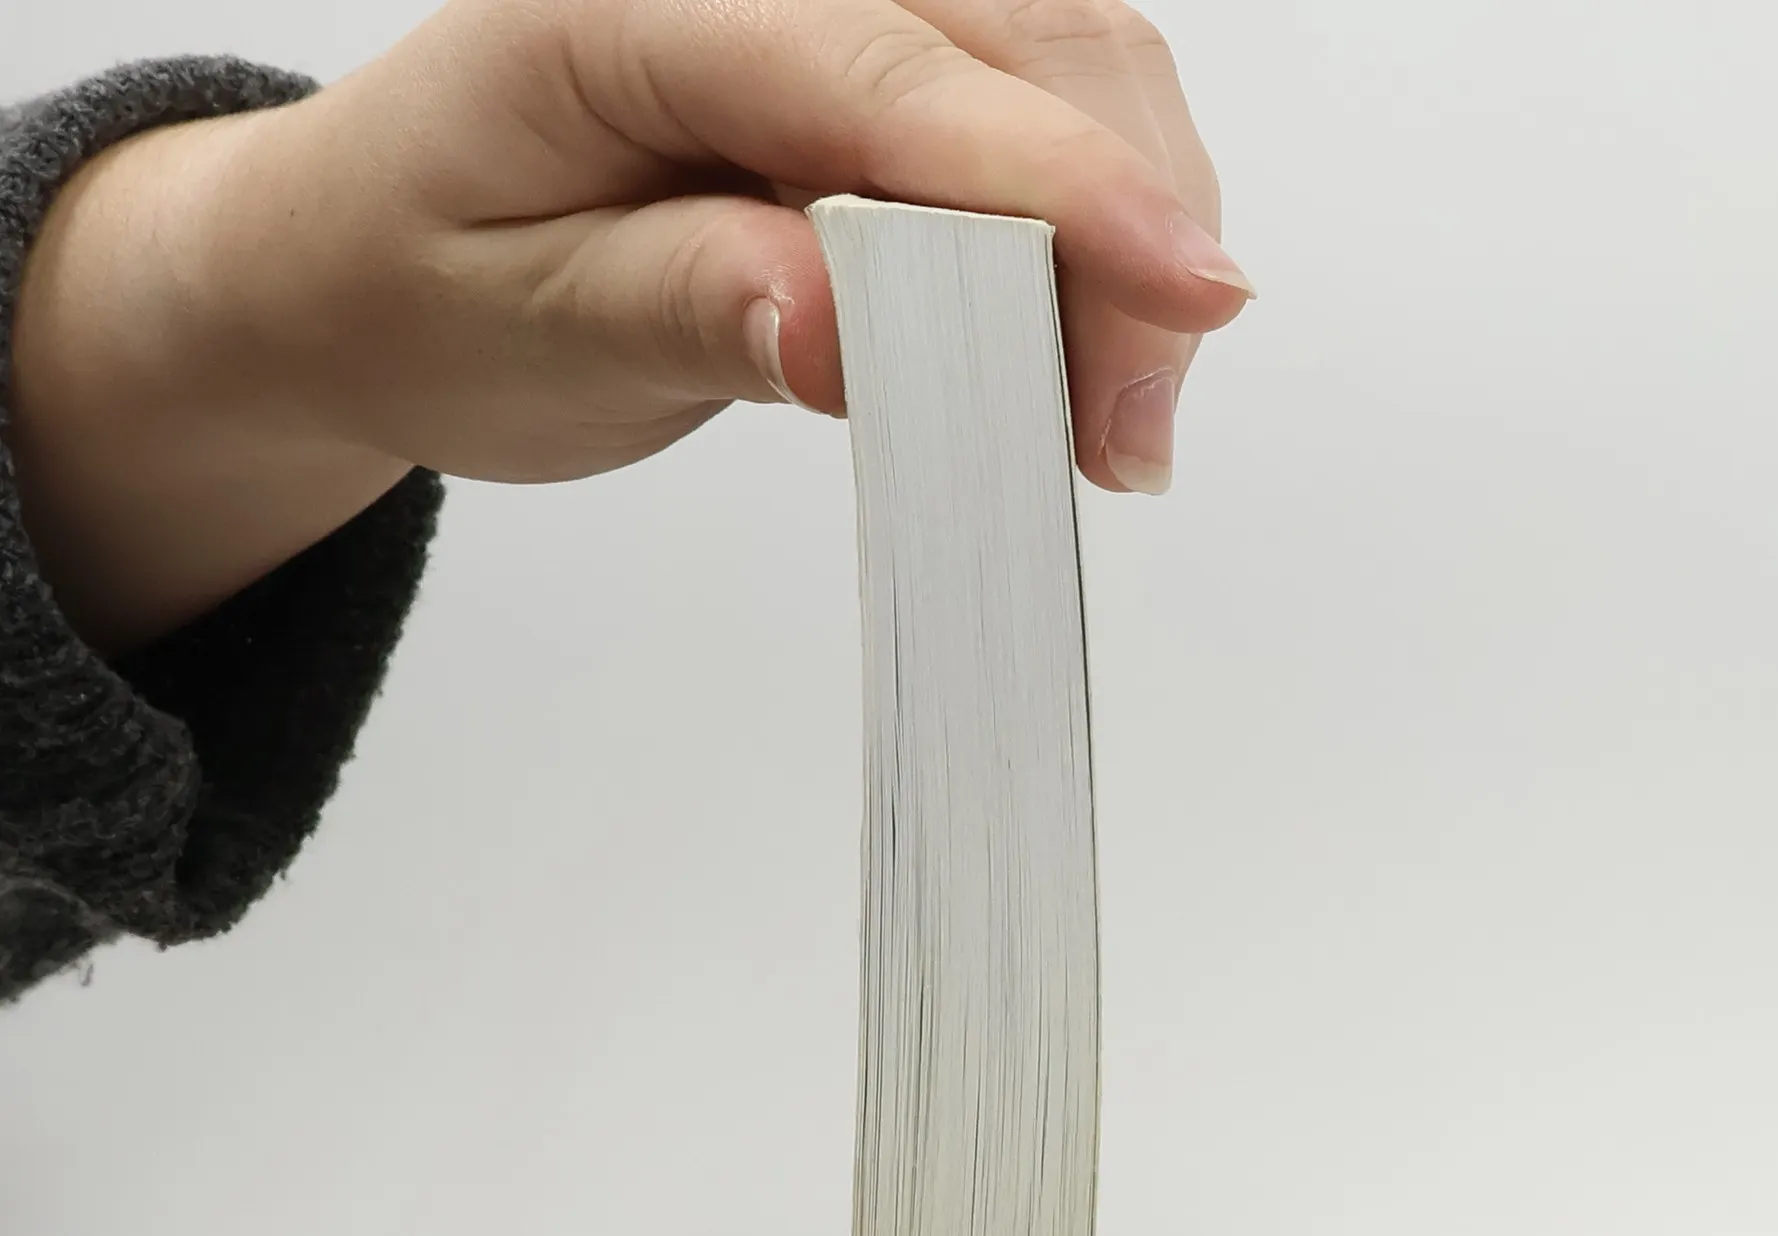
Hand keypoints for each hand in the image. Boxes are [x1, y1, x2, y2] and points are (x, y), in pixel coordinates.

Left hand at [13, 0, 1248, 649]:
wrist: (375, 266)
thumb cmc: (424, 287)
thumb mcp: (525, 326)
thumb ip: (683, 306)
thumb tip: (842, 324)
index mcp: (630, 6)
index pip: (884, 75)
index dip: (1055, 187)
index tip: (1182, 294)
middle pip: (1015, 44)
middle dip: (1125, 231)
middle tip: (1135, 430)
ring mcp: (820, 12)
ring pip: (1055, 65)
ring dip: (1130, 230)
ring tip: (1120, 413)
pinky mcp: (866, 72)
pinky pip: (1023, 116)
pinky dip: (1091, 226)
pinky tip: (1089, 337)